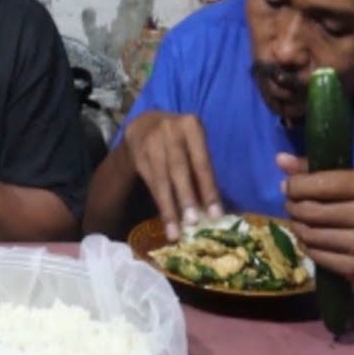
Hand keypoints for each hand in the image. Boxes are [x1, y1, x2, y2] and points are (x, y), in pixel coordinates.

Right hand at [122, 111, 221, 238]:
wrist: (145, 123)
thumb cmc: (180, 138)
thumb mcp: (194, 142)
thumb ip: (201, 168)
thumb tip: (213, 207)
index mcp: (191, 127)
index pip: (202, 163)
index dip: (208, 189)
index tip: (216, 215)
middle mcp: (169, 132)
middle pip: (178, 169)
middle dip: (186, 197)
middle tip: (193, 222)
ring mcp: (150, 143)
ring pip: (161, 180)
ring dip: (169, 207)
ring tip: (176, 231)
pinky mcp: (137, 155)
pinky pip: (150, 183)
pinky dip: (159, 203)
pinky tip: (166, 220)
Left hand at [277, 153, 353, 282]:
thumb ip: (315, 169)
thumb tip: (280, 159)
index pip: (319, 183)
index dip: (294, 186)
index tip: (291, 187)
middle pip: (308, 211)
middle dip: (293, 206)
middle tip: (294, 205)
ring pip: (308, 235)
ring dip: (297, 227)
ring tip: (303, 221)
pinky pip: (315, 255)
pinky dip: (307, 246)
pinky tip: (314, 240)